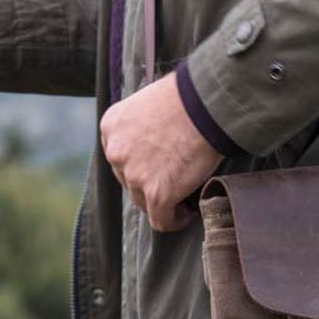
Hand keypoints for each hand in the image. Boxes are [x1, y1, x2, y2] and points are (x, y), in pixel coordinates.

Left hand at [100, 72, 222, 231]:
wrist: (207, 104)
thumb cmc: (189, 97)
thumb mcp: (150, 102)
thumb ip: (141, 126)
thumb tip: (153, 144)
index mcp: (111, 127)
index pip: (120, 156)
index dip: (140, 163)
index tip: (159, 165)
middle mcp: (116, 152)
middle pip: (129, 180)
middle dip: (149, 182)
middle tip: (174, 180)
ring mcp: (134, 175)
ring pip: (143, 201)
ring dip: (161, 201)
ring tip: (183, 198)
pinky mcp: (156, 194)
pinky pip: (161, 220)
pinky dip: (174, 220)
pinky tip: (187, 214)